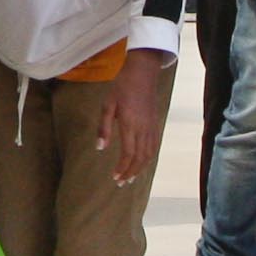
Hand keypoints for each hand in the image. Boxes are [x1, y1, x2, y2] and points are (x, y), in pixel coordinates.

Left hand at [95, 50, 175, 186]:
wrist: (143, 73)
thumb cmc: (121, 87)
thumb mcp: (107, 105)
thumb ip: (104, 128)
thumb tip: (100, 148)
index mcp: (130, 125)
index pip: (128, 153)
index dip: (122, 168)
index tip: (115, 177)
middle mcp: (144, 129)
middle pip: (140, 158)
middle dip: (131, 172)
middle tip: (122, 182)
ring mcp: (152, 127)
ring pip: (149, 154)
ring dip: (141, 168)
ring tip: (131, 177)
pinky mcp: (156, 124)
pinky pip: (154, 146)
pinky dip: (148, 158)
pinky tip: (142, 162)